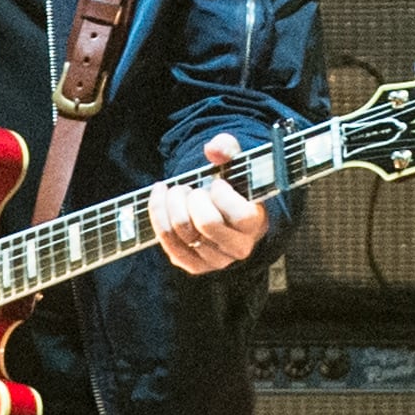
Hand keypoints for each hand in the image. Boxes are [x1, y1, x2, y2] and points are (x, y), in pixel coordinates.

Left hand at [152, 135, 266, 273]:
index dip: (222, 195)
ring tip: (177, 191)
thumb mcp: (235, 164)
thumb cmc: (232, 187)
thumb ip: (228, 149)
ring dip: (172, 202)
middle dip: (192, 196)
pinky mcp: (193, 265)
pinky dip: (158, 213)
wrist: (223, 213)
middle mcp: (238, 248)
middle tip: (192, 188)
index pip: (240, 215)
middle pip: (207, 223)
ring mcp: (215, 260)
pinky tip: (161, 197)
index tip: (217, 184)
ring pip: (181, 230)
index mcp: (256, 225)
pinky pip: (167, 241)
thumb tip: (213, 149)